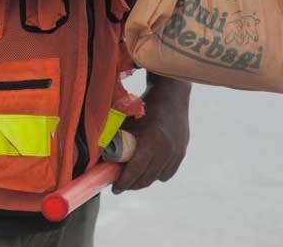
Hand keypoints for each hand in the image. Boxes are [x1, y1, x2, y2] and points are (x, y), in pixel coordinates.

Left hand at [112, 77, 189, 192]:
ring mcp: (176, 152)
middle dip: (131, 184)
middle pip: (145, 179)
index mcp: (150, 141)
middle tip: (121, 183)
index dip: (123, 183)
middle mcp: (165, 150)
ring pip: (156, 178)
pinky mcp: (182, 152)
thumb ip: (115, 141)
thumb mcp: (126, 123)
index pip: (134, 172)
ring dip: (144, 180)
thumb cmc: (143, 107)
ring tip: (133, 176)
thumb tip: (100, 160)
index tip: (115, 189)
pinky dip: (157, 174)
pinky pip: (167, 173)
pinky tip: (149, 170)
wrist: (170, 94)